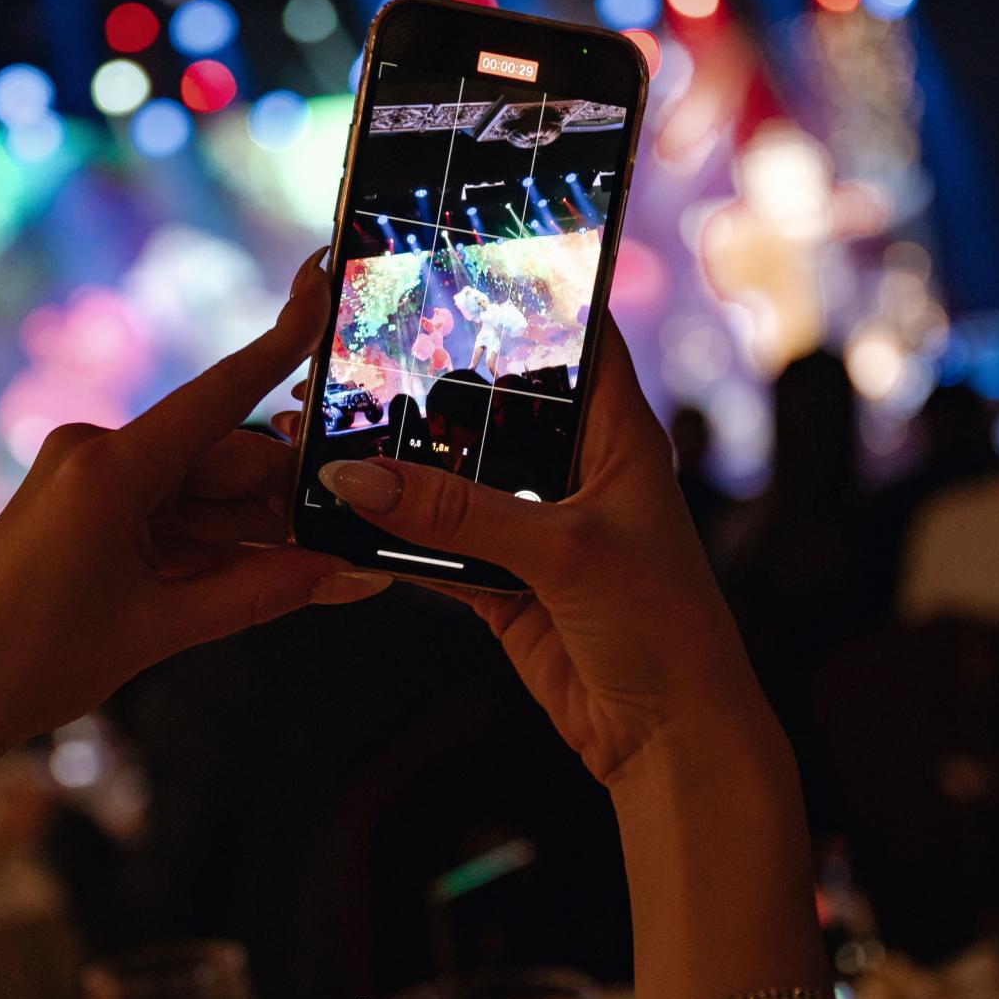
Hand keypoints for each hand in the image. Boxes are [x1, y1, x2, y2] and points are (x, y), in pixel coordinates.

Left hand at [0, 247, 386, 762]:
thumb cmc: (29, 662)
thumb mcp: (161, 628)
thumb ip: (263, 592)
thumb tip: (353, 573)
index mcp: (111, 467)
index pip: (222, 393)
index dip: (282, 341)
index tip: (322, 284)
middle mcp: (98, 456)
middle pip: (224, 457)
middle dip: (288, 497)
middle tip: (359, 532)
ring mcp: (88, 480)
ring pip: (201, 492)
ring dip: (252, 528)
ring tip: (321, 565)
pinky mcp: (83, 509)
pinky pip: (168, 513)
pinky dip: (212, 542)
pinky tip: (259, 573)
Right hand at [281, 314, 781, 786]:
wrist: (669, 739)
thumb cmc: (661, 627)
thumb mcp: (562, 553)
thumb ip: (457, 513)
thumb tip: (359, 476)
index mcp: (617, 434)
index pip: (573, 336)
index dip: (521, 294)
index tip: (452, 259)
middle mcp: (574, 470)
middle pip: (493, 407)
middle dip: (429, 385)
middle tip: (354, 350)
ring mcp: (535, 528)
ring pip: (454, 479)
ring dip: (401, 465)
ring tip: (329, 428)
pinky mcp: (503, 584)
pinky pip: (436, 546)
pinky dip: (393, 537)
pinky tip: (341, 513)